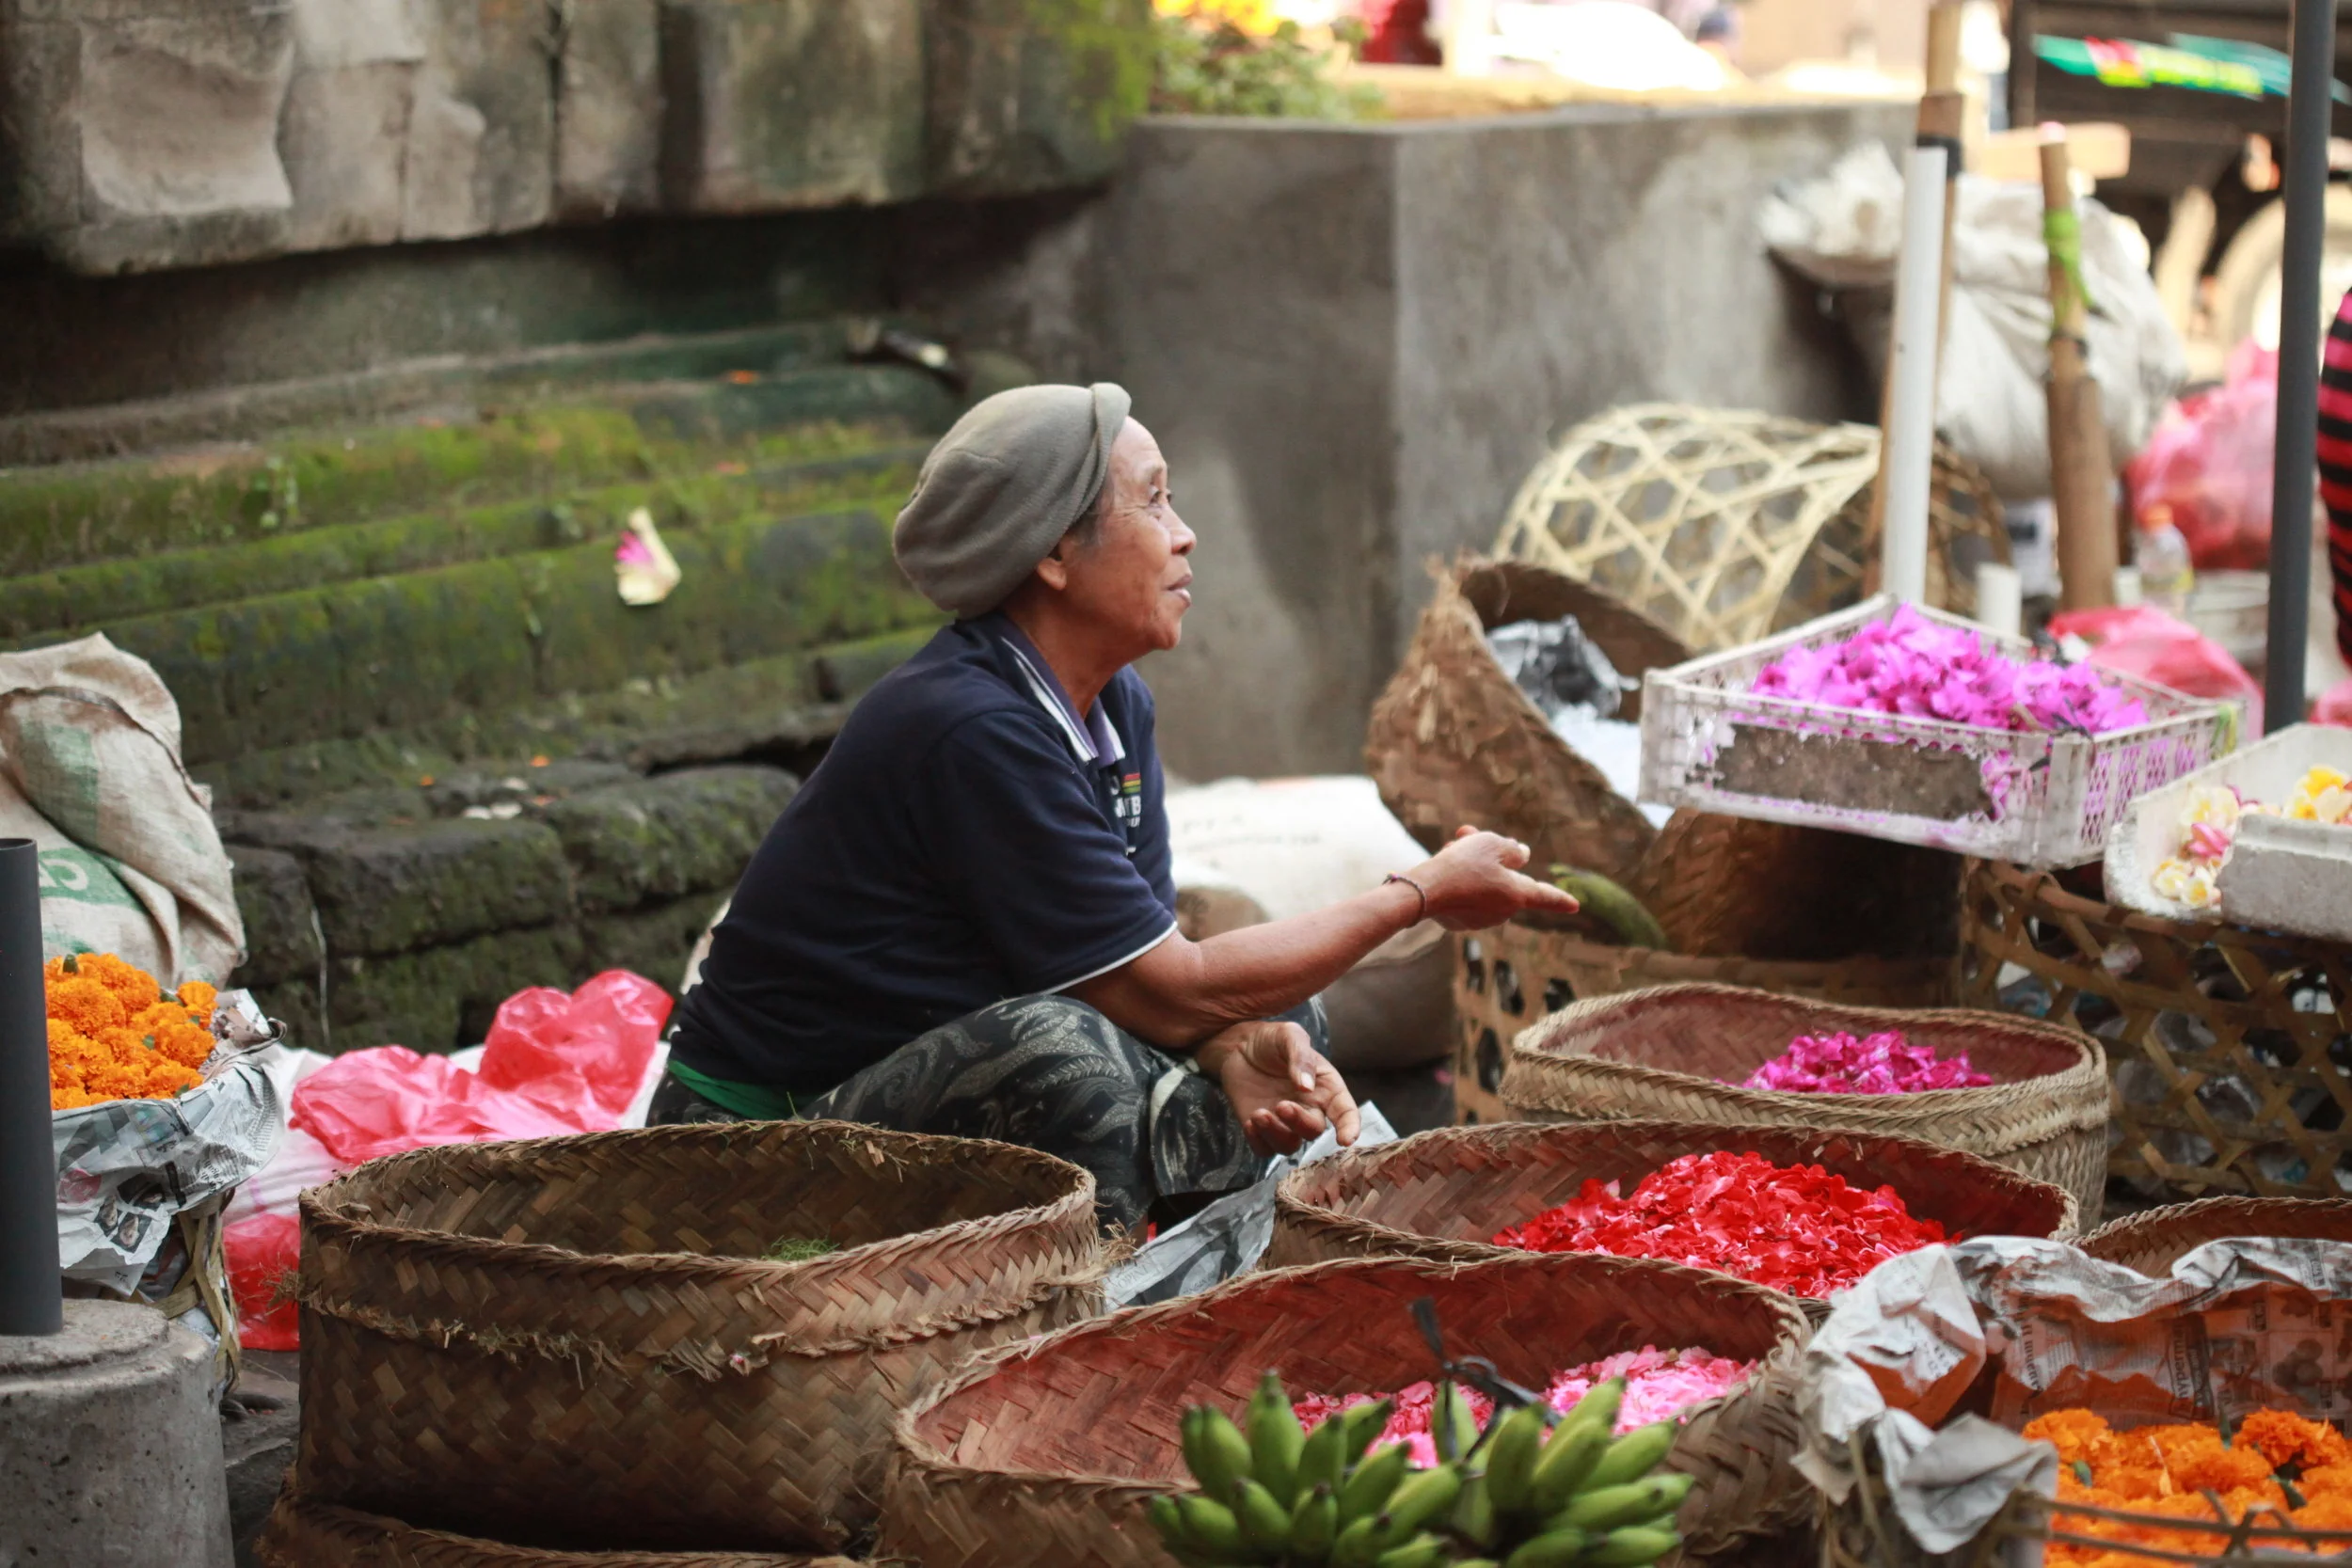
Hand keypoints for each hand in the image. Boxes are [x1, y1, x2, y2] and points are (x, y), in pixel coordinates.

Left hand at [1197, 1019, 1360, 1157]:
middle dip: (1299, 1122)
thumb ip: (1301, 1058)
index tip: (1345, 1140)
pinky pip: (1264, 1149)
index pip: (1345, 1113)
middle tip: (1281, 1105)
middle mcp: (1309, 1108)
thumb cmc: (1272, 1039)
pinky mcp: (1262, 1129)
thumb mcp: (1290, 1036)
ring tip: (1259, 1114)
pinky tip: (1250, 1121)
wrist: (1239, 1045)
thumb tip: (1307, 1086)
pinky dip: (1258, 1141)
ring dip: (1276, 1135)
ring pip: (1289, 1145)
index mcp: (1326, 1088)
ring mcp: (1285, 1122)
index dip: (1349, 1128)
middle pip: (1313, 1131)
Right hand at [1410, 827, 1580, 931]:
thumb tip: (1521, 856)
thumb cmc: (1461, 864)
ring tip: (1451, 848)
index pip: (1544, 896)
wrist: (1424, 891)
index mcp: (1517, 894)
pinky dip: (1458, 882)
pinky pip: (1465, 897)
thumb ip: (1511, 849)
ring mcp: (1481, 920)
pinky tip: (1442, 869)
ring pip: (1482, 886)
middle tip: (1467, 833)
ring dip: (1471, 865)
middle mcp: (1503, 912)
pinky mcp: (1460, 922)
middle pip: (1502, 878)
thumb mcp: (1490, 844)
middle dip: (1488, 856)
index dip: (1560, 898)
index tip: (1575, 906)